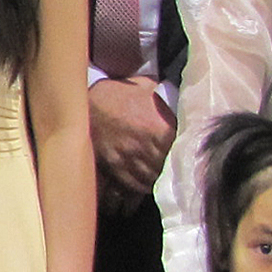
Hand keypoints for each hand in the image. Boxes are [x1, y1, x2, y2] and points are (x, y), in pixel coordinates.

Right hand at [87, 77, 174, 203]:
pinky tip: (146, 183)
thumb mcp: (145, 85)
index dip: (186, 152)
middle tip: (176, 168)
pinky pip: (134, 184)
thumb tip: (179, 93)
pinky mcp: (114, 167)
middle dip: (171, 167)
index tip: (187, 153)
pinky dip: (142, 186)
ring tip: (161, 177)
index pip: (182, 149)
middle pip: (168, 167)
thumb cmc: (115, 93)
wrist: (84, 103)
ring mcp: (130, 159)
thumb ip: (164, 94)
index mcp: (160, 127)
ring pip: (152, 178)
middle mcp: (147, 147)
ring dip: (158, 178)